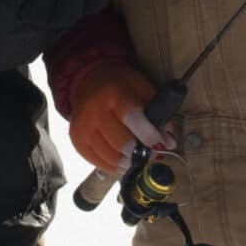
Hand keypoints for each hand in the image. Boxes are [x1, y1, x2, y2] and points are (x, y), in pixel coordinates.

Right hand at [67, 61, 171, 175]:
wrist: (88, 80)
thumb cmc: (120, 86)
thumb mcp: (143, 89)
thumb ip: (158, 114)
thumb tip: (169, 142)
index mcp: (114, 93)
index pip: (132, 117)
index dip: (148, 135)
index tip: (161, 145)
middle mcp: (95, 110)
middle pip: (120, 142)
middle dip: (140, 153)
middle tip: (151, 155)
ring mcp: (83, 126)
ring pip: (109, 155)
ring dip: (128, 163)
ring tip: (138, 160)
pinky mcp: (76, 139)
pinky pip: (96, 161)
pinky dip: (113, 166)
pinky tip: (123, 163)